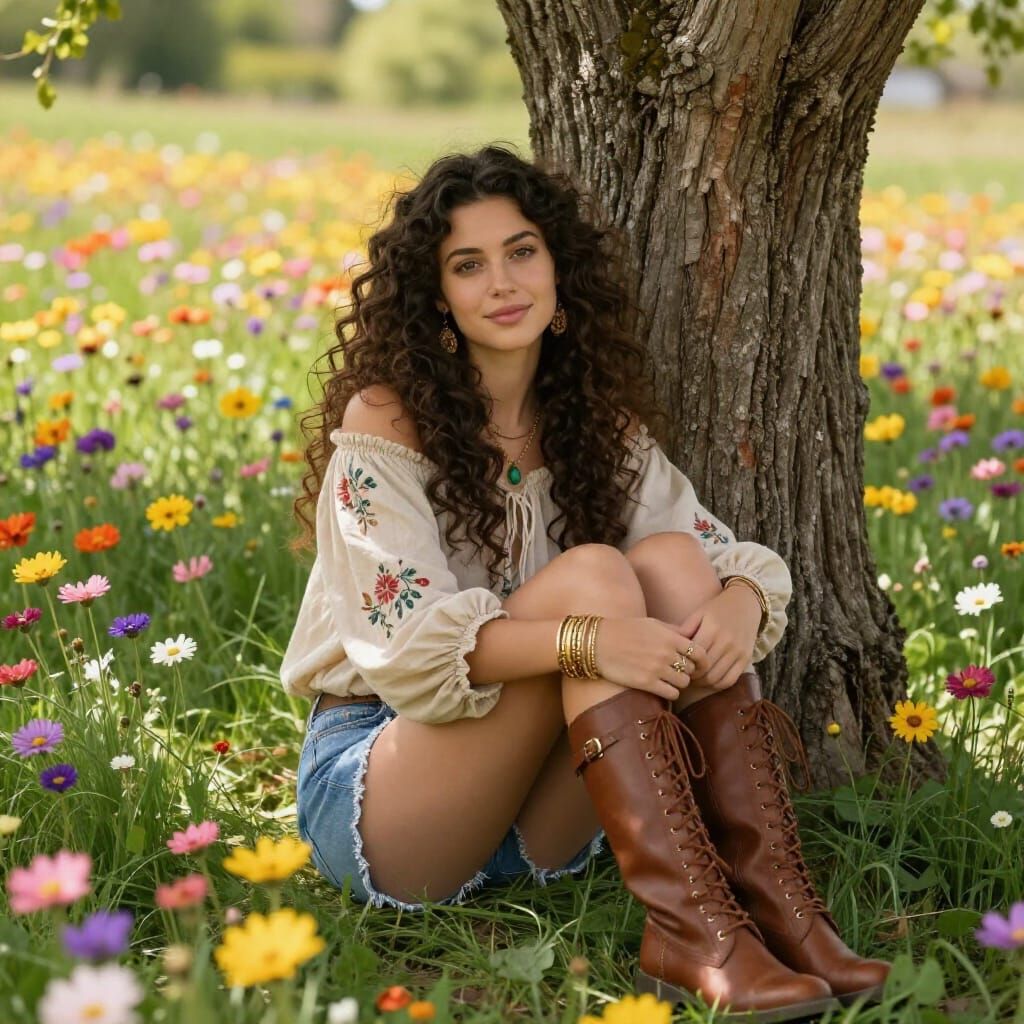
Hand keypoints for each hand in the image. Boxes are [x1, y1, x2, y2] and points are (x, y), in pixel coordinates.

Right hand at [593, 617, 711, 701]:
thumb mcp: (652, 623)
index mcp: (670, 637)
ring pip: (684, 683)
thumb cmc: (625, 630)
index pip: (700, 653)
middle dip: (688, 671)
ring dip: (679, 682)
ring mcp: (657, 669)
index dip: (702, 661)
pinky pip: (672, 694)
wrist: (598, 643)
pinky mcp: (646, 683)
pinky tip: (662, 686)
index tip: (697, 664)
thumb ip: (674, 631)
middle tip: (679, 671)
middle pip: (692, 669)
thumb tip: (691, 637)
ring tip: (669, 679)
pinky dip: (670, 692)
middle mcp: (666, 653)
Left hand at [676, 586, 760, 689]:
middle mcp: (727, 642)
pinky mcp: (746, 659)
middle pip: (704, 671)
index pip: (693, 657)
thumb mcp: (698, 613)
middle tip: (683, 675)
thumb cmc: (717, 608)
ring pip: (716, 679)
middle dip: (691, 677)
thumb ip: (685, 630)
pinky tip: (708, 680)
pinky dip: (717, 685)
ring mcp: (738, 652)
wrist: (745, 603)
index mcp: (712, 630)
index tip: (676, 666)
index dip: (683, 665)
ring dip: (702, 683)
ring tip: (694, 679)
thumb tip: (670, 647)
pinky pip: (730, 680)